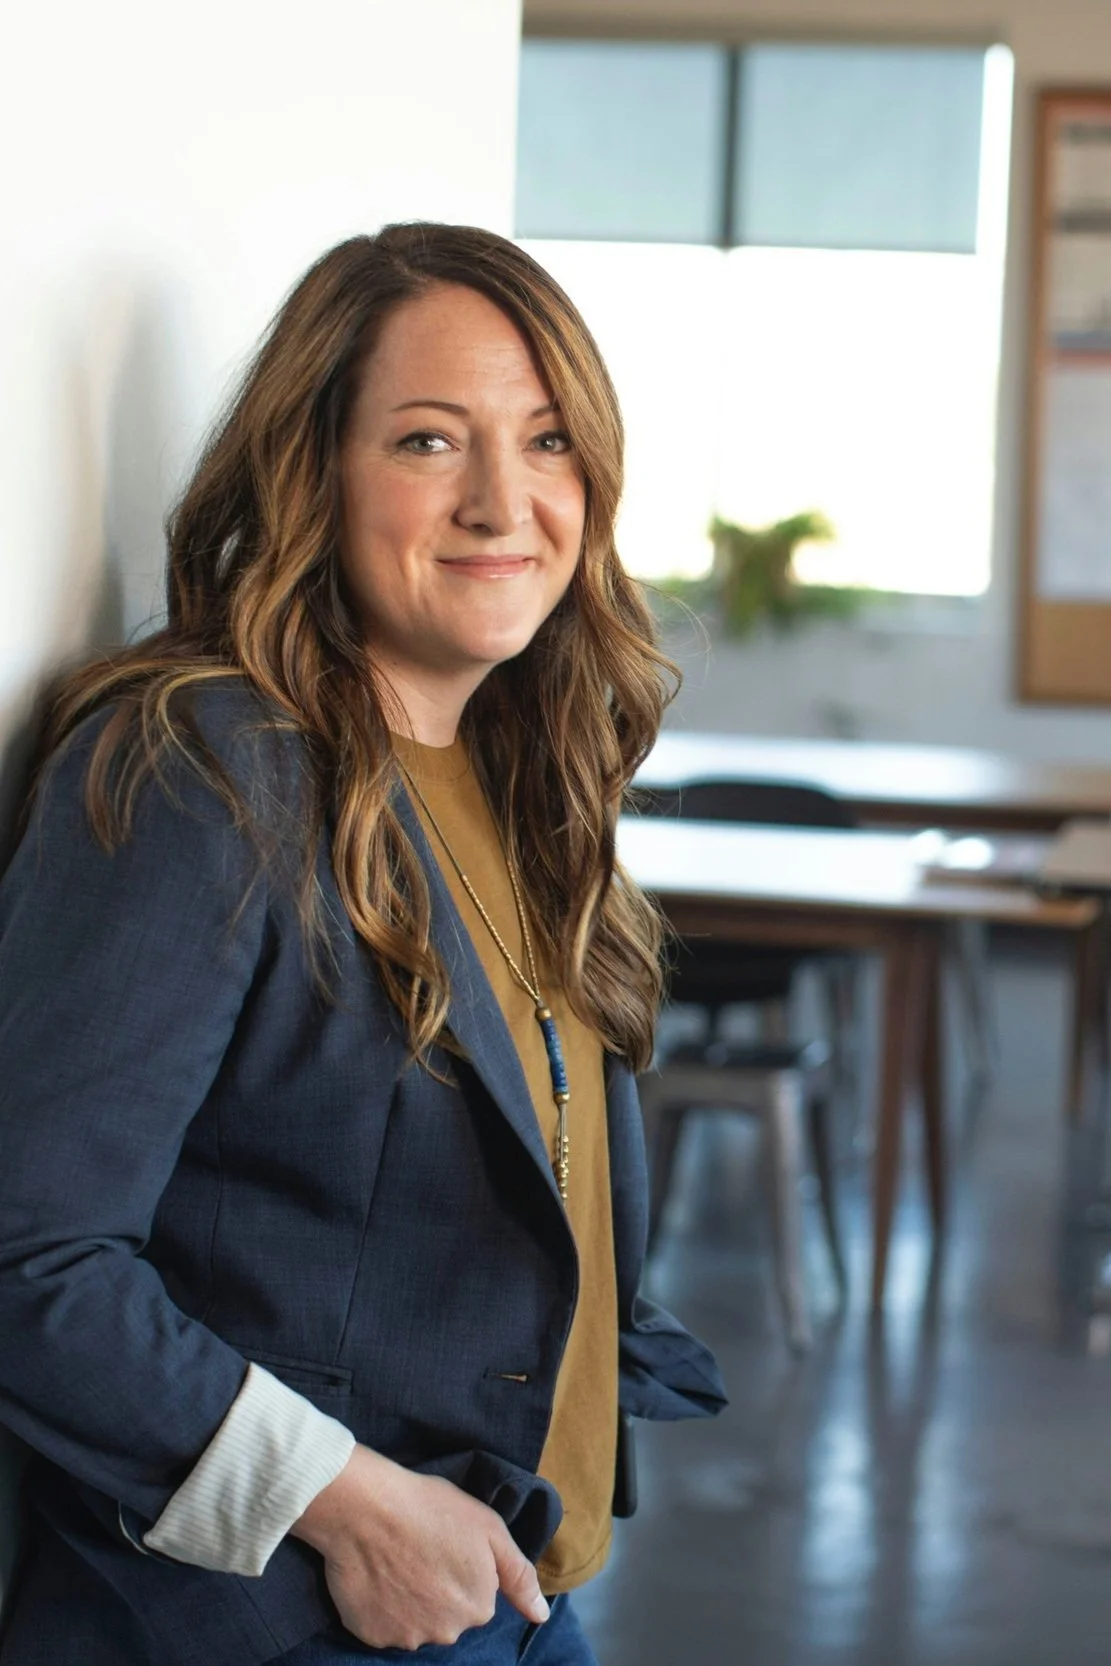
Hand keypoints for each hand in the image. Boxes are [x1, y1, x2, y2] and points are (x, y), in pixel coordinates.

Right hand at [290, 1445, 549, 1649]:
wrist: (366, 1508)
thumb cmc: (430, 1508)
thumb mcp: (489, 1528)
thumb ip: (519, 1576)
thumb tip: (541, 1616)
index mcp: (478, 1607)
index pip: (477, 1595)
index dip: (461, 1567)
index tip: (444, 1542)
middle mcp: (447, 1632)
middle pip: (448, 1614)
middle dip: (438, 1589)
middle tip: (420, 1550)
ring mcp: (407, 1637)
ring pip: (416, 1622)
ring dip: (410, 1600)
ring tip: (396, 1560)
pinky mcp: (372, 1636)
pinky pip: (383, 1626)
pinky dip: (381, 1606)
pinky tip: (377, 1575)